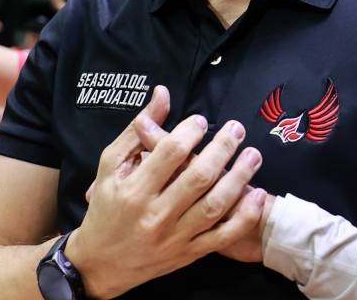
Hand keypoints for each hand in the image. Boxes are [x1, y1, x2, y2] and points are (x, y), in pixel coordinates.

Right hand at [67, 87, 265, 297]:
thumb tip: (162, 93)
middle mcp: (155, 215)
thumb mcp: (111, 165)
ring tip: (253, 155)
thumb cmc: (105, 206)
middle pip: (198, 177)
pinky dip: (244, 217)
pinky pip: (222, 236)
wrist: (99, 263)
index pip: (169, 154)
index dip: (190, 132)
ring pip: (214, 206)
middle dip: (222, 149)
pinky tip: (257, 195)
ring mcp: (174, 237)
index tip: (200, 121)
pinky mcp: (188, 254)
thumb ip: (137, 131)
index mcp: (134, 190)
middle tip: (236, 129)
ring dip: (239, 178)